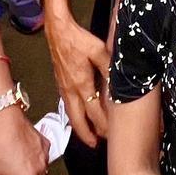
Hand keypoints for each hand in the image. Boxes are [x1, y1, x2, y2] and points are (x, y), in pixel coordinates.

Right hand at [44, 16, 112, 145]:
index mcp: (81, 84)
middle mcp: (70, 90)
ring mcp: (63, 87)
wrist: (57, 30)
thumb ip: (109, 67)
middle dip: (87, 135)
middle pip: (78, 120)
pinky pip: (67, 105)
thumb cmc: (78, 38)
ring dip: (79, 127)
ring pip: (71, 114)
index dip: (103, 125)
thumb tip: (119, 81)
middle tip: (95, 145)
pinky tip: (78, 114)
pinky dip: (73, 115)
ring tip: (87, 135)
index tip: (111, 134)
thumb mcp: (98, 50)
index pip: (94, 112)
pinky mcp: (60, 82)